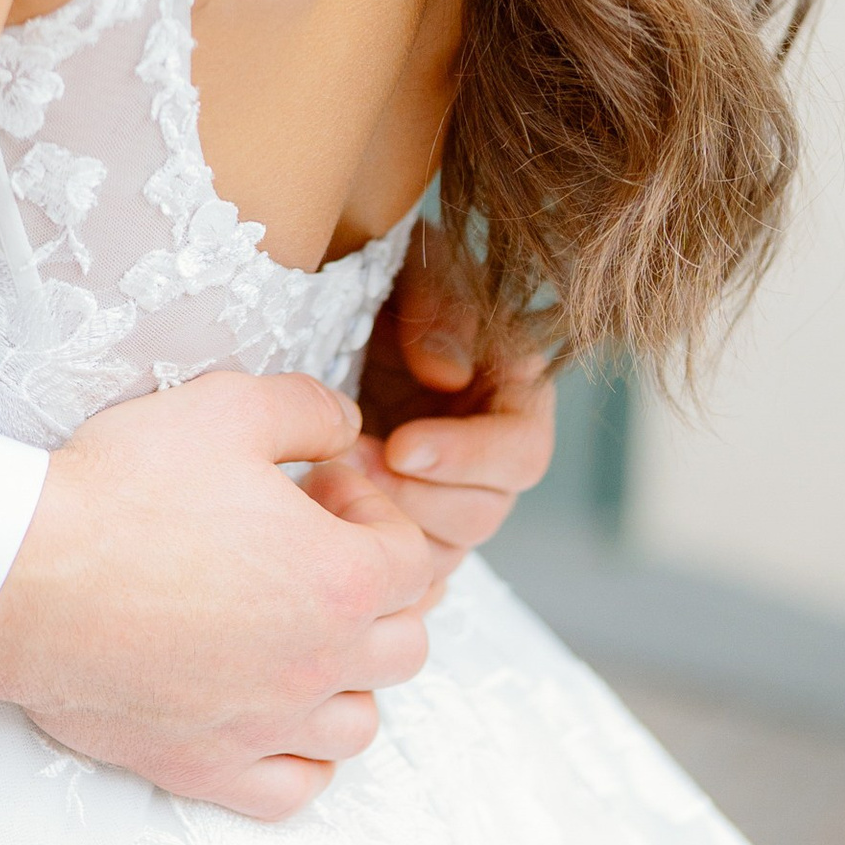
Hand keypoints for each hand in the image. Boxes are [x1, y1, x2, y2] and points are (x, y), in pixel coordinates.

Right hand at [0, 370, 447, 821]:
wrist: (23, 576)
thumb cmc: (123, 490)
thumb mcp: (226, 407)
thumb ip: (308, 409)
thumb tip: (346, 425)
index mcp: (339, 579)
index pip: (412, 557)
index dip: (374, 512)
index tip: (318, 488)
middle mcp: (318, 664)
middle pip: (402, 646)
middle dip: (374, 593)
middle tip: (309, 552)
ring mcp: (264, 727)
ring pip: (358, 726)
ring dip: (347, 678)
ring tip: (294, 633)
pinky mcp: (205, 767)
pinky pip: (292, 789)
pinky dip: (298, 758)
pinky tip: (265, 711)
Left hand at [317, 224, 556, 569]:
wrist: (339, 305)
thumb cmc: (391, 279)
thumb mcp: (422, 270)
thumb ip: (439, 312)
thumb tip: (448, 375)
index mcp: (517, 398)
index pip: (522, 454)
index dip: (465, 459)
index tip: (399, 445)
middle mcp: (491, 458)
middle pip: (480, 515)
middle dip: (410, 499)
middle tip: (344, 466)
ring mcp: (446, 497)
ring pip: (439, 552)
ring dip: (384, 531)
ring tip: (323, 484)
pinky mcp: (403, 522)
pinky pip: (402, 574)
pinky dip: (371, 567)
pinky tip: (328, 537)